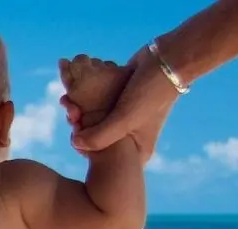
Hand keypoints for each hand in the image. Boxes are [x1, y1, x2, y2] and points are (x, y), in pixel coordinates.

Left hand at [60, 44, 180, 160]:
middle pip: (95, 140)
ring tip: (67, 99)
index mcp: (137, 150)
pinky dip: (84, 98)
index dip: (83, 149)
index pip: (102, 161)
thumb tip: (75, 143)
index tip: (75, 129)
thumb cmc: (151, 92)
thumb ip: (99, 136)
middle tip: (71, 111)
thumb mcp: (124, 120)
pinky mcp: (120, 101)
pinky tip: (73, 89)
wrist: (170, 58)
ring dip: (78, 110)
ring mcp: (125, 119)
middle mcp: (131, 137)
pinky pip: (96, 105)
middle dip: (78, 126)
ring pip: (93, 120)